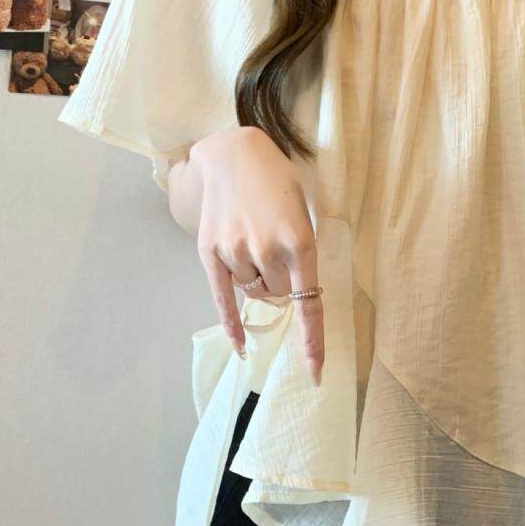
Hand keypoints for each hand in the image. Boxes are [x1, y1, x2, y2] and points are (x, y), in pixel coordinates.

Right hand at [191, 126, 323, 385]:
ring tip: (253, 242)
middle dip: (281, 284)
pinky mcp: (210, 251)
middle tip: (276, 251)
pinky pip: (222, 297)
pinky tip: (240, 346)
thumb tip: (289, 298)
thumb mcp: (304, 213)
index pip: (308, 305)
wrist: (233, 153)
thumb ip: (301, 256)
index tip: (314, 372)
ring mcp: (235, 251)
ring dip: (258, 282)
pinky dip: (232, 323)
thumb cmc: (277, 182)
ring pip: (253, 292)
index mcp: (300, 241)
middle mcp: (267, 249)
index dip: (312, 342)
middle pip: (279, 296)